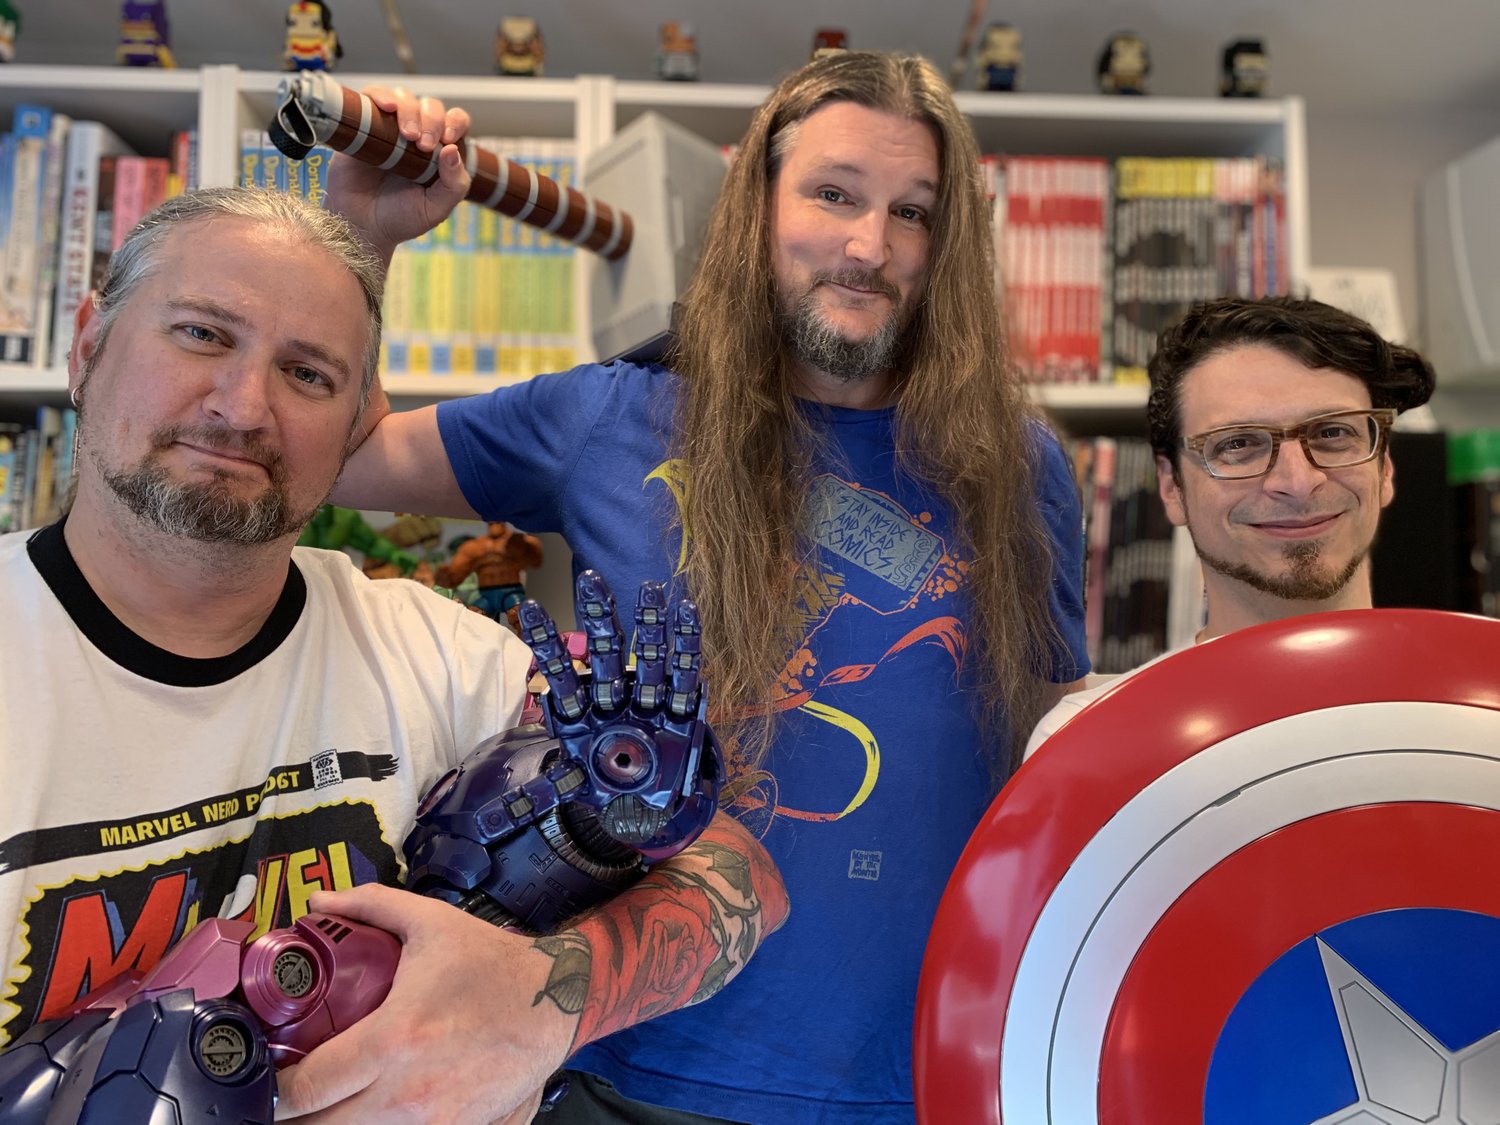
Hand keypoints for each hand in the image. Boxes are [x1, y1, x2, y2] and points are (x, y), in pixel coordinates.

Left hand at [273, 885, 574, 1122]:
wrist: (557, 1000)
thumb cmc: (493, 963)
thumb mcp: (430, 922)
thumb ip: (369, 906)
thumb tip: (318, 903)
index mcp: (394, 1038)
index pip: (308, 1087)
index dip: (275, 1090)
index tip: (268, 1077)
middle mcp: (408, 1090)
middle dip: (295, 1115)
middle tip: (291, 1096)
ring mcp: (434, 1120)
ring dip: (334, 1122)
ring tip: (328, 1102)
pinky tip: (372, 1108)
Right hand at [324, 85, 471, 264]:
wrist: (361, 227)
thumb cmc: (401, 219)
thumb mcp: (436, 208)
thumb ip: (454, 184)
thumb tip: (453, 150)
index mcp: (440, 151)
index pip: (456, 121)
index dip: (455, 123)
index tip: (446, 140)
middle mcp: (416, 135)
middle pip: (431, 106)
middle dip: (432, 120)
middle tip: (423, 145)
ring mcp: (389, 128)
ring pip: (404, 97)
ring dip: (409, 109)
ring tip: (406, 134)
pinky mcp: (363, 125)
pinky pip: (373, 97)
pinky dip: (381, 95)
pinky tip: (387, 107)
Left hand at [518, 571, 720, 862]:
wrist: (646, 808)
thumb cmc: (608, 789)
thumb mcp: (574, 790)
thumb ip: (540, 794)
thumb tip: (491, 819)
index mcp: (584, 714)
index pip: (560, 672)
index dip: (546, 642)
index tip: (530, 607)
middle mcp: (616, 700)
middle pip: (607, 654)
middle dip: (601, 618)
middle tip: (591, 580)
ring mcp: (647, 702)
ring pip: (648, 657)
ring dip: (650, 623)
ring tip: (651, 589)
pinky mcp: (679, 712)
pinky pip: (685, 676)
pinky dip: (688, 646)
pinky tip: (688, 612)